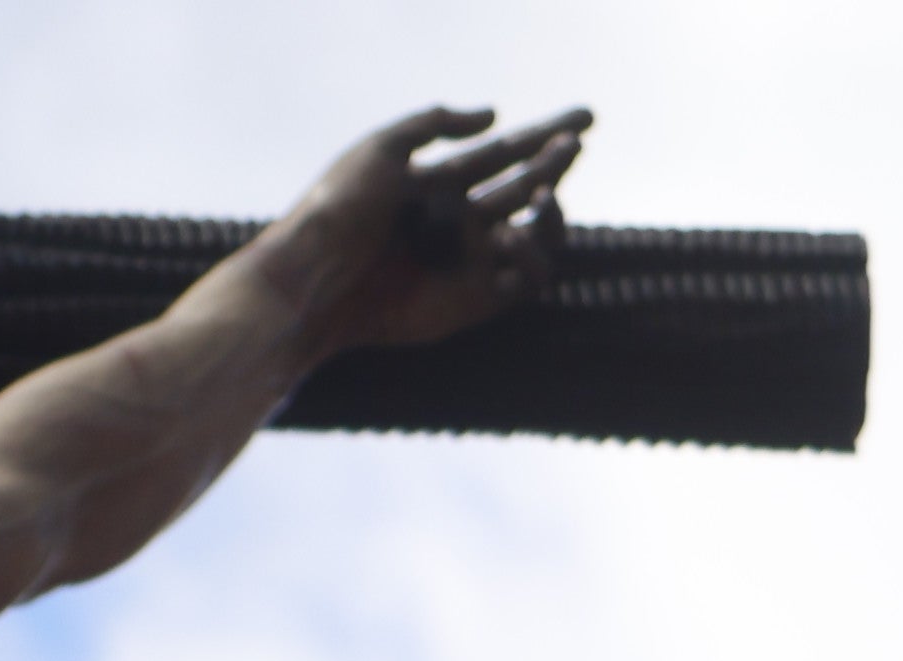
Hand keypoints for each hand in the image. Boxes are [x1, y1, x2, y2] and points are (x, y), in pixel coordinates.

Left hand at [267, 105, 588, 357]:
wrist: (317, 278)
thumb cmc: (341, 209)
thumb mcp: (382, 146)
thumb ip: (435, 122)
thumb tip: (494, 116)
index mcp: (438, 183)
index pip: (503, 153)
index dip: (546, 133)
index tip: (585, 118)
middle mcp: (457, 221)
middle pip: (524, 186)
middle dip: (557, 162)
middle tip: (577, 141)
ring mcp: (467, 261)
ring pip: (534, 234)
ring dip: (551, 211)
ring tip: (541, 194)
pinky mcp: (473, 301)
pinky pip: (526, 280)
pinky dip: (535, 257)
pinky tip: (517, 236)